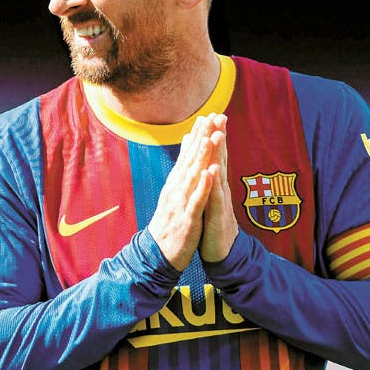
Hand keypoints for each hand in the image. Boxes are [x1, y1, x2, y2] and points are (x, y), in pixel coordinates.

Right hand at [148, 114, 219, 270]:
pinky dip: (204, 185)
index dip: (197, 136)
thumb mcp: (173, 196)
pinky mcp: (187, 218)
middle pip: (190, 160)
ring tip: (211, 138)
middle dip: (201, 138)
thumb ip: (180, 174)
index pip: (187, 156)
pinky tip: (211, 172)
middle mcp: (176, 189)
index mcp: (175, 184)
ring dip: (203, 156)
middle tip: (210, 118)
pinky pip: (197, 200)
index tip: (206, 116)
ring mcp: (181, 203)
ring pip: (193, 176)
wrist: (158, 254)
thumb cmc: (169, 223)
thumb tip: (183, 158)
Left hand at [200, 114, 238, 262]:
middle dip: (219, 137)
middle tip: (219, 115)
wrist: (222, 252)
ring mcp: (220, 202)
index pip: (215, 156)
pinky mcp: (217, 216)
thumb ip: (210, 180)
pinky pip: (215, 198)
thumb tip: (209, 161)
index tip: (212, 114)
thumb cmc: (214, 224)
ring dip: (219, 155)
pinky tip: (213, 171)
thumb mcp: (210, 198)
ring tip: (218, 135)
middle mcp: (220, 189)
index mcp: (216, 184)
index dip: (213, 135)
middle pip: (220, 159)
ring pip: (219, 174)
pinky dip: (213, 184)